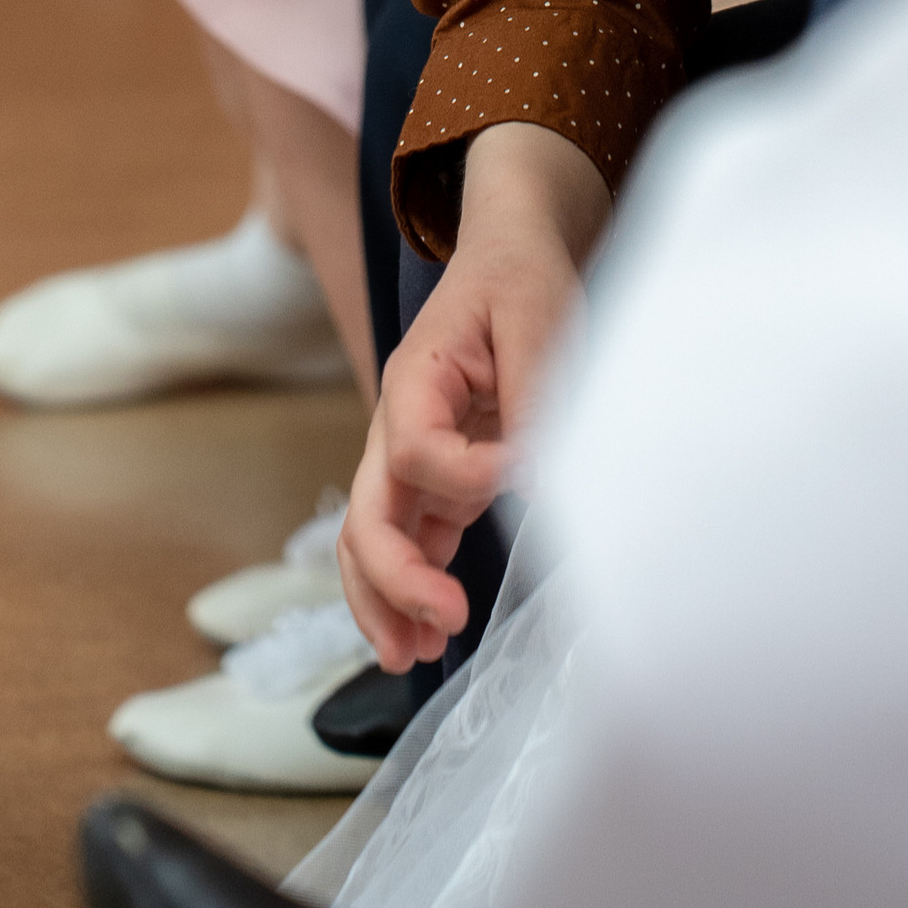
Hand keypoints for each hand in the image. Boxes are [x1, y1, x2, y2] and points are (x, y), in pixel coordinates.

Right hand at [337, 123, 608, 669]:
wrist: (508, 252)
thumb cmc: (521, 278)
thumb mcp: (539, 315)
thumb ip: (533, 391)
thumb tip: (534, 475)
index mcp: (416, 379)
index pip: (417, 451)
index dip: (468, 477)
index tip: (525, 472)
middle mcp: (398, 423)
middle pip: (368, 512)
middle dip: (393, 576)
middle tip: (444, 621)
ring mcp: (410, 455)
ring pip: (370, 537)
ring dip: (384, 599)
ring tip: (412, 655)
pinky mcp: (435, 477)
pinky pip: (406, 537)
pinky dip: (408, 586)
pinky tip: (427, 633)